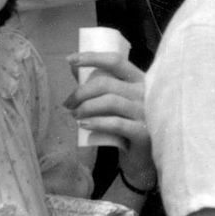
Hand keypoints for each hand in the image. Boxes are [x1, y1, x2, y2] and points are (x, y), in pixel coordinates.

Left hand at [65, 51, 154, 189]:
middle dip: (81, 92)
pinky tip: (84, 125)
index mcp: (140, 80)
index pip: (116, 61)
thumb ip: (99, 84)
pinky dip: (97, 122)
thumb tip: (73, 66)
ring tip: (75, 115)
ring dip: (86, 107)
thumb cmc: (128, 124)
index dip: (92, 57)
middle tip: (68, 103)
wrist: (144, 157)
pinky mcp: (144, 132)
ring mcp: (146, 112)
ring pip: (110, 102)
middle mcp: (145, 92)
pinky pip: (116, 124)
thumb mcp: (116, 102)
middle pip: (107, 84)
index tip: (70, 60)